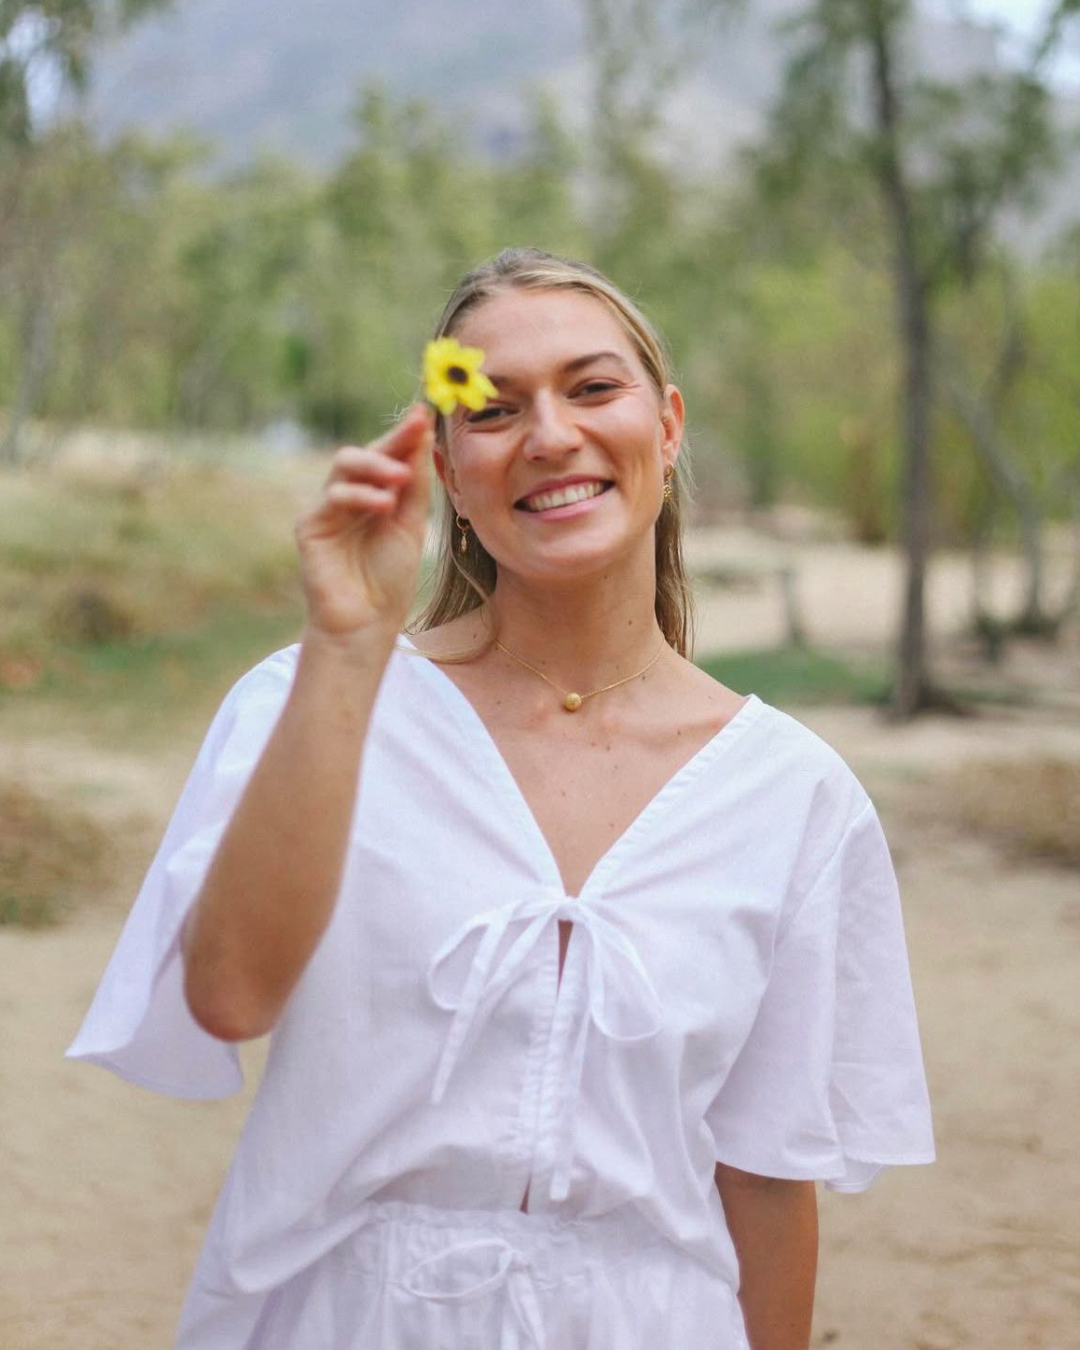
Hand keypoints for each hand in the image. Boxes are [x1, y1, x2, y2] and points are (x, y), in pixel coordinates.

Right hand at [295, 405, 433, 640]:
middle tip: (416, 429)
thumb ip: (416, 483)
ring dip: (376, 466)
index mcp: (376, 494)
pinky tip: (383, 504)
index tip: (426, 413)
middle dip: (391, 440)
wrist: (368, 622)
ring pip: (344, 466)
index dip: (405, 434)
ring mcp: (327, 508)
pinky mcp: (310, 526)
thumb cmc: (390, 578)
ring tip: (401, 479)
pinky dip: (359, 495)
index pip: (389, 455)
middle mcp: (350, 496)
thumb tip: (424, 432)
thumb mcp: (412, 525)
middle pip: (365, 453)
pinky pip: (333, 496)